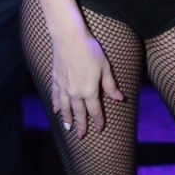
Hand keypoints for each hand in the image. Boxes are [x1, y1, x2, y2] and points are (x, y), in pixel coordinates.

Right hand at [50, 24, 123, 138]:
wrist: (69, 37)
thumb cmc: (90, 49)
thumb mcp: (105, 67)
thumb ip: (110, 85)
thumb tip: (119, 99)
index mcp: (89, 91)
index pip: (95, 111)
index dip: (98, 121)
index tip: (100, 129)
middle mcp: (75, 93)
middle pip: (79, 113)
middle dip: (81, 125)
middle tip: (81, 136)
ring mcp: (63, 87)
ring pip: (65, 107)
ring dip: (67, 119)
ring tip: (67, 128)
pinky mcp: (55, 79)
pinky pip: (55, 96)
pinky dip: (55, 104)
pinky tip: (55, 110)